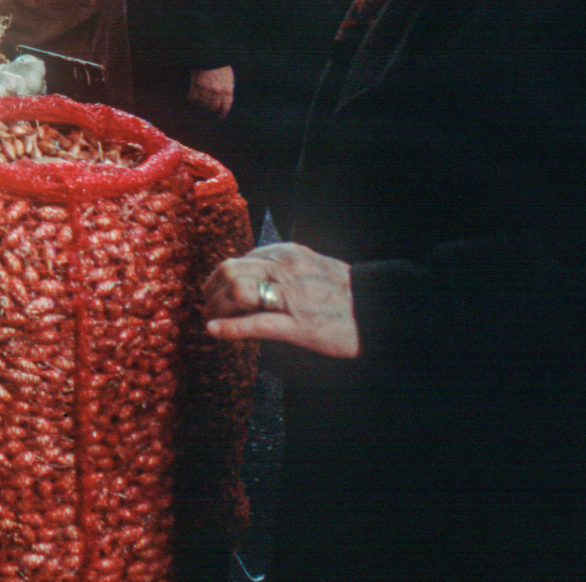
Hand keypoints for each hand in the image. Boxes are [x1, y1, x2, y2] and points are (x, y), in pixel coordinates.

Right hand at [187, 66, 235, 117]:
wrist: (211, 54)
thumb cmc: (221, 64)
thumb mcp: (229, 77)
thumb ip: (227, 88)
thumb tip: (224, 98)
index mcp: (227, 89)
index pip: (226, 105)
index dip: (223, 113)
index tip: (220, 117)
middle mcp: (217, 91)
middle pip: (213, 107)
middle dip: (211, 109)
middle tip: (209, 110)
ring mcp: (206, 89)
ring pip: (203, 104)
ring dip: (202, 105)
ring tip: (200, 105)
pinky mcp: (196, 85)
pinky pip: (193, 98)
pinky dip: (192, 101)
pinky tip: (192, 101)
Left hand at [203, 243, 358, 357]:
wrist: (379, 310)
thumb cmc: (344, 292)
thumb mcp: (309, 266)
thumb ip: (280, 266)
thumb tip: (248, 272)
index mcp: (286, 254)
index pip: (239, 260)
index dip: (220, 277)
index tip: (214, 290)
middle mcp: (285, 270)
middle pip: (230, 272)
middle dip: (211, 290)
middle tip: (206, 305)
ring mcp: (291, 297)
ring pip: (237, 292)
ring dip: (216, 307)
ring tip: (210, 318)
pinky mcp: (299, 326)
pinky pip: (256, 324)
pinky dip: (230, 328)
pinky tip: (214, 331)